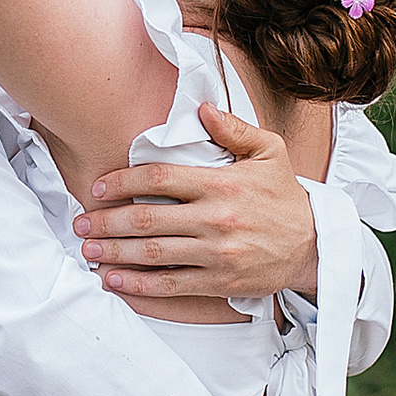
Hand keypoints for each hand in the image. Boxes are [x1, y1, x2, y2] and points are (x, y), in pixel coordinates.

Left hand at [74, 102, 317, 303]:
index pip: (159, 178)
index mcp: (222, 183)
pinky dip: (137, 285)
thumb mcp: (270, 152)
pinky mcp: (219, 281)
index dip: (122, 182)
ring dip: (114, 253)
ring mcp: (216, 253)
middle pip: (147, 219)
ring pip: (152, 254)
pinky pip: (170, 285)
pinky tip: (114, 280)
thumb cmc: (286, 197)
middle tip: (80, 223)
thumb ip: (234, 130)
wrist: (314, 245)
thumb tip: (202, 109)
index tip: (99, 187)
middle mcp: (216, 218)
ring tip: (88, 250)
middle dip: (106, 222)